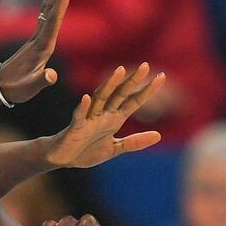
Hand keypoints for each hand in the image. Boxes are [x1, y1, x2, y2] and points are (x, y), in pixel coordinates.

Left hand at [0, 0, 73, 103]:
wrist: (1, 86)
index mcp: (42, 47)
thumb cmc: (17, 89)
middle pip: (52, 7)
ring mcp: (37, 36)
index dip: (61, 2)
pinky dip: (52, 1)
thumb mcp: (31, 88)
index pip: (53, 20)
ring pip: (48, 7)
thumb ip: (42, 81)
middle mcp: (40, 37)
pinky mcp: (37, 39)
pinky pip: (46, 14)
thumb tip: (52, 75)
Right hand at [42, 63, 165, 168]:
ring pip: (100, 98)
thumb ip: (135, 142)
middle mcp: (103, 114)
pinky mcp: (75, 128)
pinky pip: (79, 116)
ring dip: (109, 85)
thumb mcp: (115, 149)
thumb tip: (159, 135)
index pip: (133, 102)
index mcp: (114, 119)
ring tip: (120, 70)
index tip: (161, 76)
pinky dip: (82, 107)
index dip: (147, 91)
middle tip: (146, 66)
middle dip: (132, 81)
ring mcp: (89, 119)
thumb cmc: (87, 151)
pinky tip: (86, 98)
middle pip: (120, 94)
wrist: (63, 159)